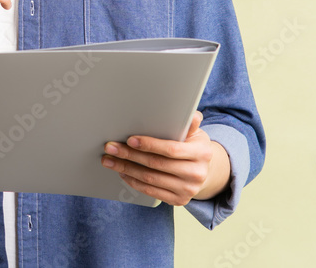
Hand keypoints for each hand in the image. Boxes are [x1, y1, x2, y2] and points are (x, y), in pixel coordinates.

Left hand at [100, 111, 229, 205]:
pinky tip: (123, 173)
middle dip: (130, 155)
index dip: (149, 145)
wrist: (204, 171)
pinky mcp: (179, 200)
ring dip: (126, 169)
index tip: (130, 140)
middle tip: (111, 148)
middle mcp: (196, 173)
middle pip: (156, 164)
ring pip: (150, 179)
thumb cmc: (192, 147)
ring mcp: (188, 189)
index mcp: (201, 153)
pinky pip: (151, 192)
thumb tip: (192, 114)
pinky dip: (134, 182)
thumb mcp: (195, 134)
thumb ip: (190, 124)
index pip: (171, 149)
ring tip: (110, 160)